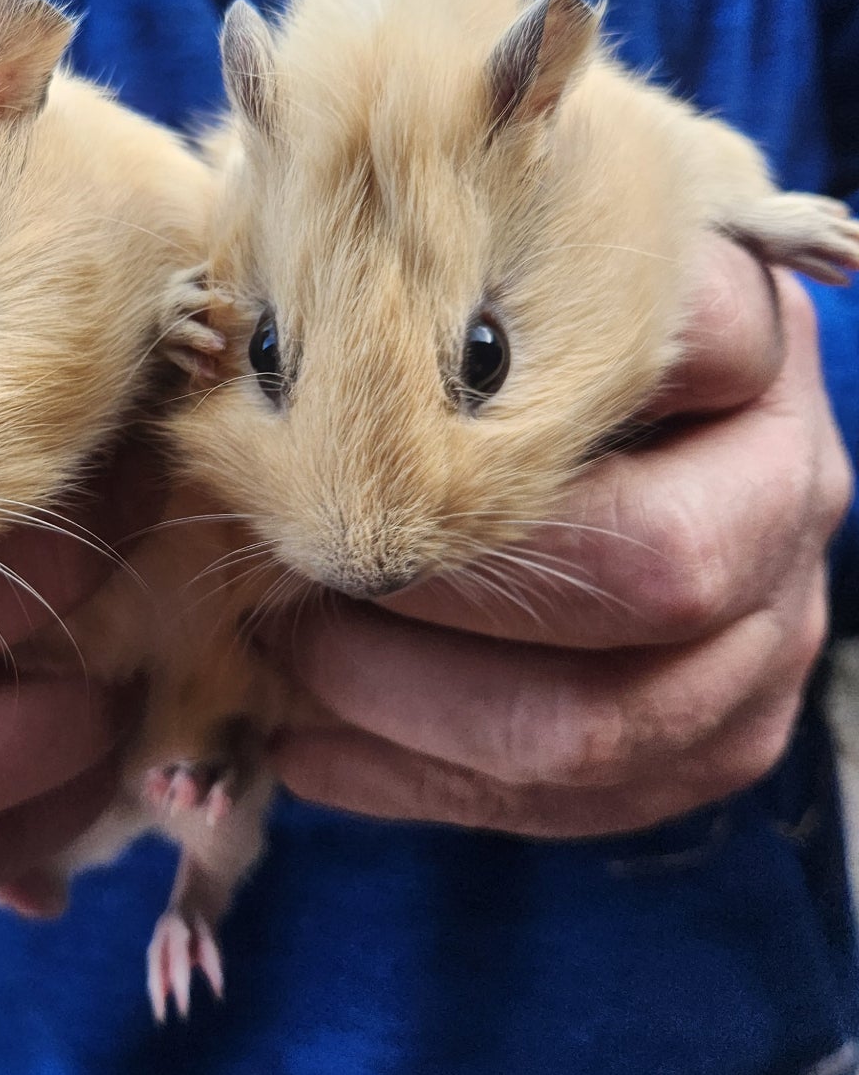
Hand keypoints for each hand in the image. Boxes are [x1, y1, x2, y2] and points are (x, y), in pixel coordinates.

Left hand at [269, 239, 852, 835]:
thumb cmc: (524, 334)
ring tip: (287, 658)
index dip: (520, 397)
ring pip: (603, 722)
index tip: (368, 415)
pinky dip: (420, 784)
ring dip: (412, 709)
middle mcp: (786, 487)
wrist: (631, 430)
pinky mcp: (730, 736)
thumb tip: (290, 357)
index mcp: (746, 347)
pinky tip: (310, 744)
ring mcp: (774, 628)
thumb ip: (437, 292)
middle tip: (308, 563)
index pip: (672, 347)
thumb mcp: (501, 271)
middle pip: (648, 569)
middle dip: (440, 589)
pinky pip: (579, 803)